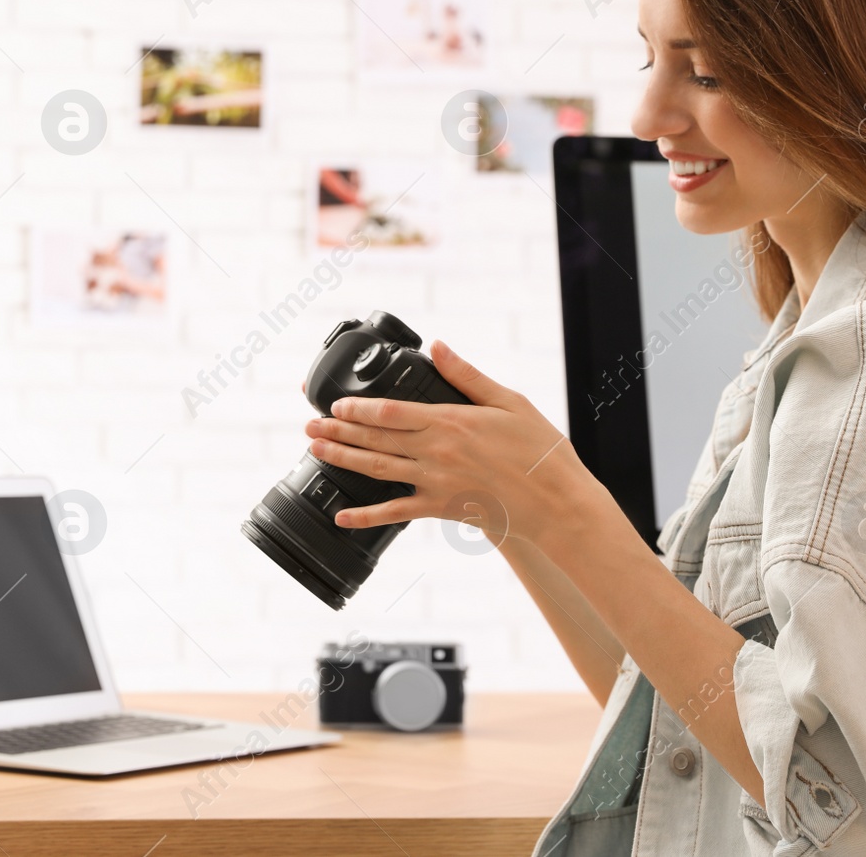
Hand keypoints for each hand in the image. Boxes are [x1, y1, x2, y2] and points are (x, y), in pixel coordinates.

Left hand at [303, 340, 603, 546]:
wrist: (557, 503)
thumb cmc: (539, 450)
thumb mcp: (508, 402)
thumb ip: (467, 375)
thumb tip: (439, 346)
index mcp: (450, 421)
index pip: (390, 412)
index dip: (357, 408)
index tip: (334, 404)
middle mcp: (436, 452)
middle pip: (375, 440)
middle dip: (338, 432)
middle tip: (308, 426)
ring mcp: (435, 482)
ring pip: (377, 470)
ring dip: (342, 460)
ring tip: (315, 451)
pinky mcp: (441, 508)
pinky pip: (396, 513)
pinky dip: (365, 517)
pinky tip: (341, 517)